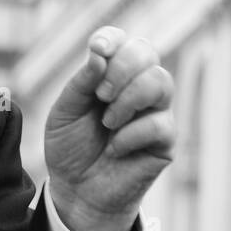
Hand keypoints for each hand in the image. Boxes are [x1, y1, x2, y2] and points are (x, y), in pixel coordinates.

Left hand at [44, 25, 175, 230]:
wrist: (77, 191)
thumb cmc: (71, 148)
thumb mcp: (64, 113)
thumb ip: (81, 83)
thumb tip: (99, 54)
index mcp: (111, 75)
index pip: (122, 41)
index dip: (112, 39)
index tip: (97, 49)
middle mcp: (138, 87)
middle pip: (146, 52)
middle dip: (122, 68)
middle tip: (101, 95)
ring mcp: (155, 111)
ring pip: (160, 81)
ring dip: (129, 99)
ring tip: (108, 122)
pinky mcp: (165, 140)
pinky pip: (159, 124)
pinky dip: (130, 135)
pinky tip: (115, 149)